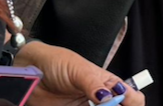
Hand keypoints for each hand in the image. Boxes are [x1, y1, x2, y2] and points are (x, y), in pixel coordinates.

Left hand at [14, 42, 144, 105]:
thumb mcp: (78, 69)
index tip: (121, 104)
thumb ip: (94, 85)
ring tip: (84, 105)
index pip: (132, 98)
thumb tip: (108, 98)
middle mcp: (100, 100)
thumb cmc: (56, 62)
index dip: (133, 104)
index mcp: (108, 84)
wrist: (30, 71)